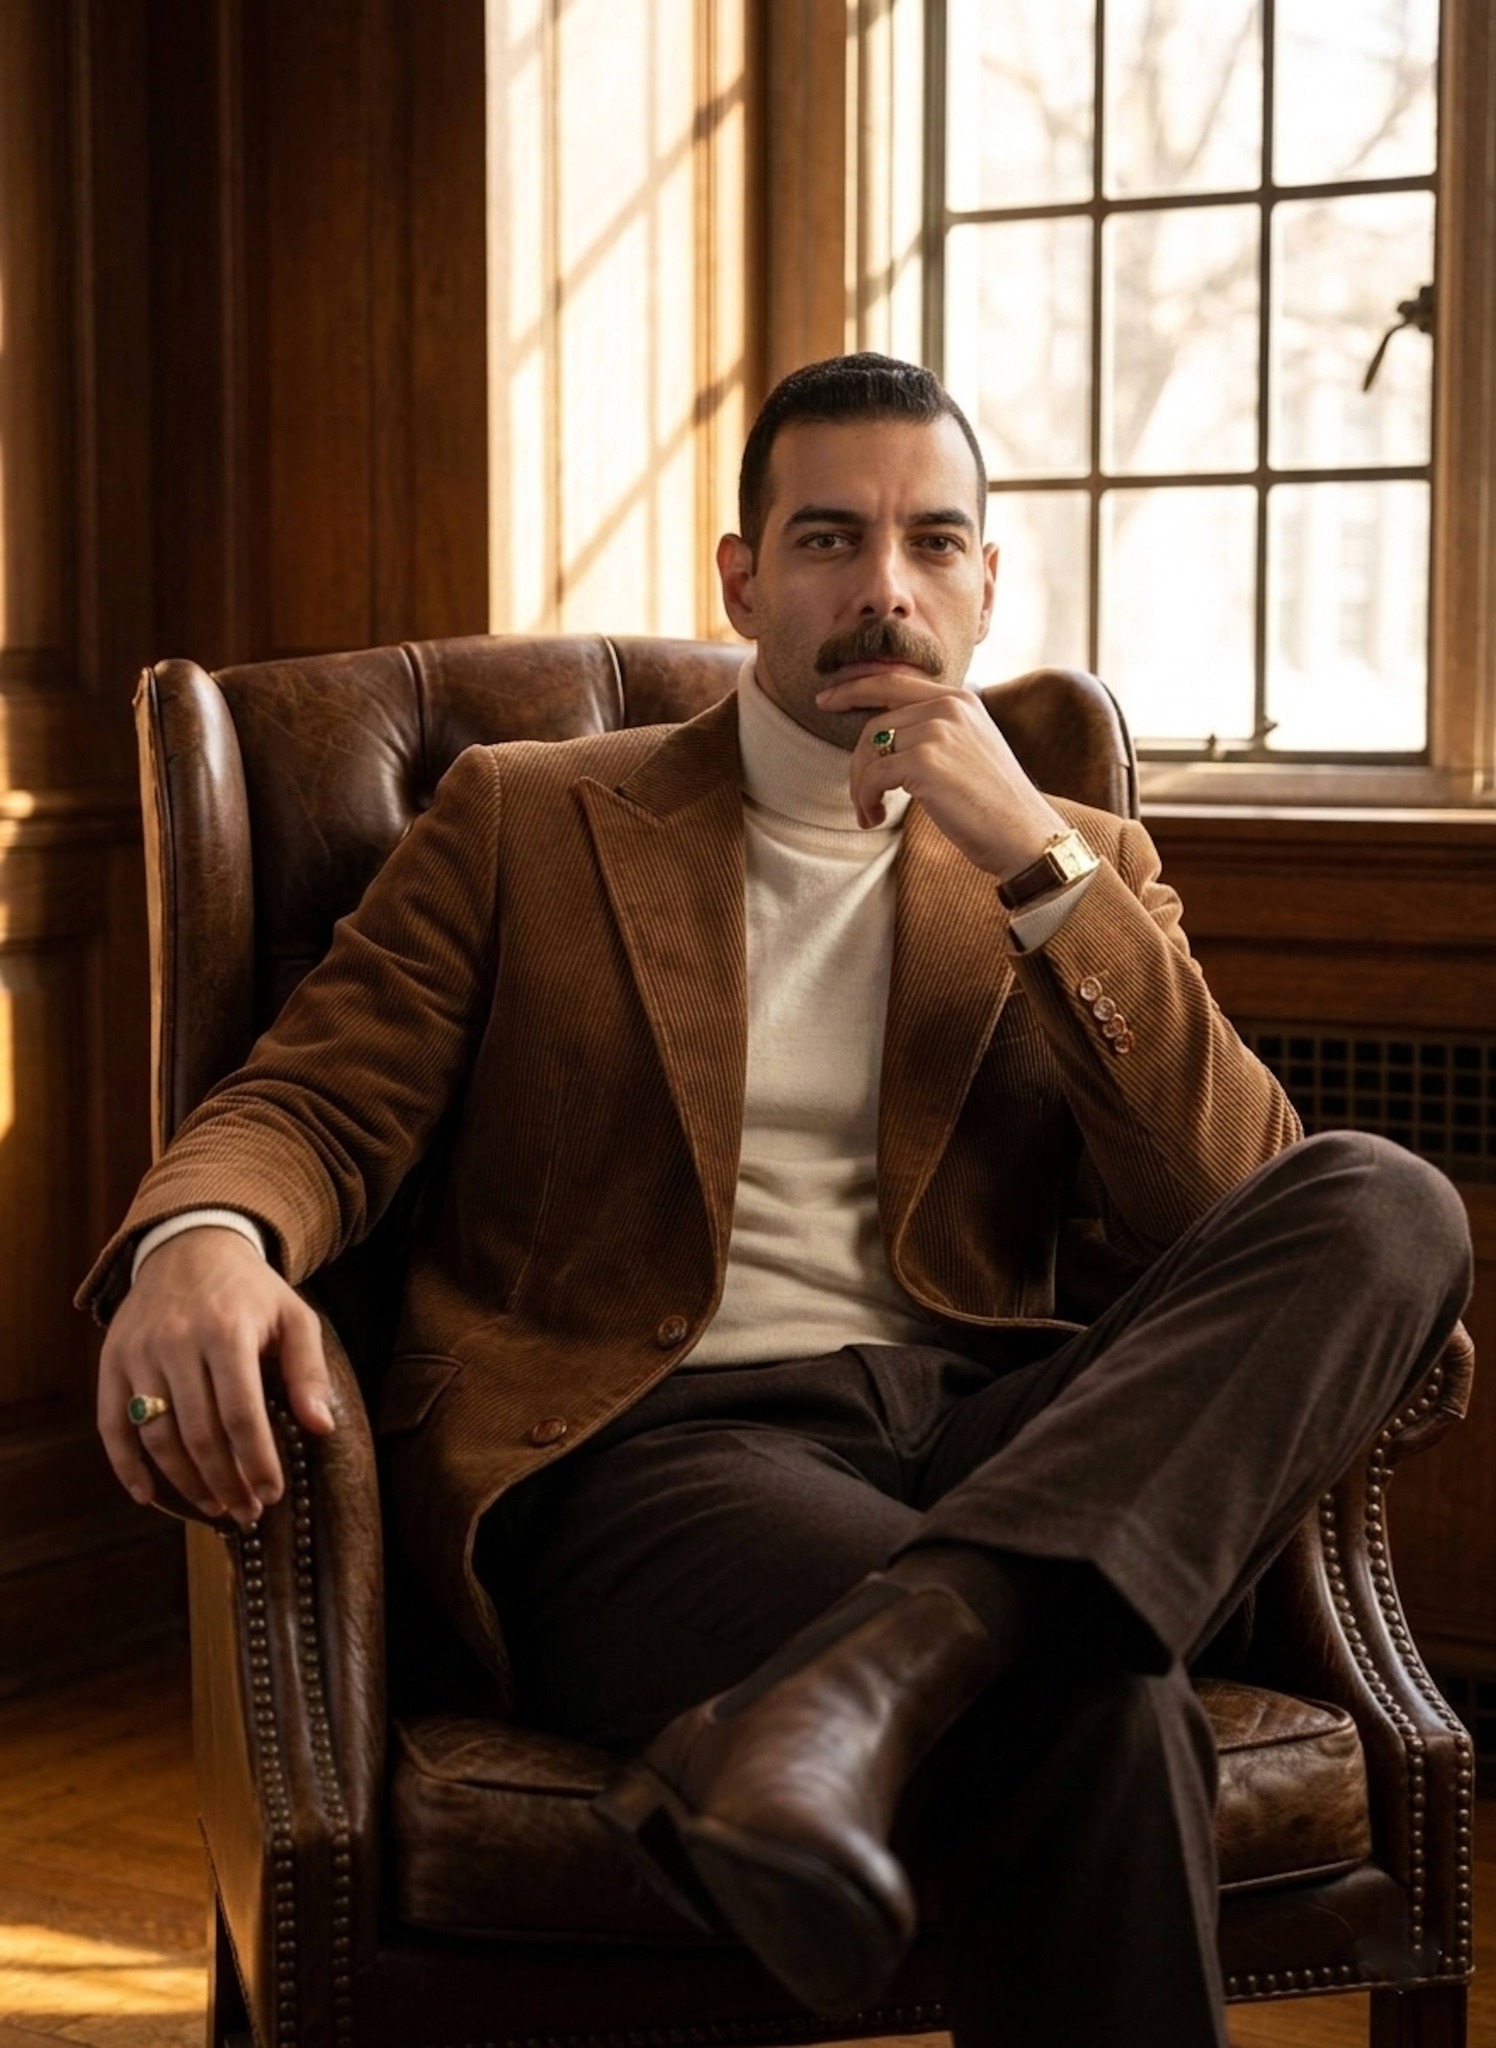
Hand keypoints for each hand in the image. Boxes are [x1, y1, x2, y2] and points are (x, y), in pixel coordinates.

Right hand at [98, 1227, 333, 1525]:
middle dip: (225, 1482)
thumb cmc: (250, 1290)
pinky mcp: (111, 1360)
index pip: (241, 1414)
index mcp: (226, 1330)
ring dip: (185, 1483)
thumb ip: (308, 1370)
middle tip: (247, 1512)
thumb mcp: (293, 1316)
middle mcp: (176, 1342)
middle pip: (198, 1433)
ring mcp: (138, 1352)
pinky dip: (126, 1467)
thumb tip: (322, 1428)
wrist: (190, 1245)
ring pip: (157, 1435)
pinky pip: (112, 1424)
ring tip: (215, 1508)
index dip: (256, 1461)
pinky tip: (150, 1497)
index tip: (272, 1494)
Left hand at [815, 672, 1068, 876]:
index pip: (892, 682)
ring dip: (861, 788)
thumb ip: (934, 732)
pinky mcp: (926, 762)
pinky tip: (876, 818)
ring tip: (871, 814)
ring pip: (870, 751)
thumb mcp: (969, 752)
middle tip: (860, 798)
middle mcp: (950, 707)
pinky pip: (873, 776)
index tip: (824, 700)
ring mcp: (938, 731)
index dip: (853, 689)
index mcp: (960, 699)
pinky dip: (865, 800)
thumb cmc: (995, 805)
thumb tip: (884, 737)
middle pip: (874, 724)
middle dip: (857, 764)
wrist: (1026, 836)